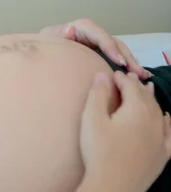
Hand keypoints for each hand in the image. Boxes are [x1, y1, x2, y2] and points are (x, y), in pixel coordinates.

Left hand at [39, 19, 149, 79]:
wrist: (44, 51)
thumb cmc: (47, 43)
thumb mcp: (49, 38)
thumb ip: (58, 35)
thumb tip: (70, 29)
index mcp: (82, 28)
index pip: (99, 35)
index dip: (110, 47)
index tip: (119, 61)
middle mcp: (94, 35)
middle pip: (114, 43)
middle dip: (127, 57)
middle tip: (136, 73)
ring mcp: (100, 45)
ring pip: (120, 52)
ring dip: (131, 64)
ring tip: (141, 78)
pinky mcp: (103, 55)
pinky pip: (118, 59)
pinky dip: (127, 68)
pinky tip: (137, 79)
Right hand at [78, 71, 170, 191]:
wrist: (112, 185)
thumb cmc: (99, 150)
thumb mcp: (92, 119)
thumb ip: (98, 94)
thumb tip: (103, 74)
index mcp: (136, 110)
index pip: (130, 87)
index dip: (120, 78)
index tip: (112, 73)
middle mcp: (153, 121)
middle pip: (146, 97)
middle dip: (136, 85)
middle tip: (126, 77)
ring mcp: (161, 139)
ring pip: (159, 112)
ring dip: (151, 99)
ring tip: (146, 89)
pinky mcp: (163, 154)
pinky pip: (169, 132)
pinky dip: (168, 121)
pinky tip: (166, 117)